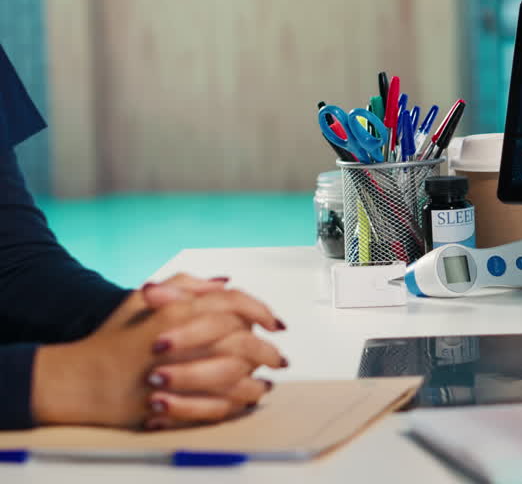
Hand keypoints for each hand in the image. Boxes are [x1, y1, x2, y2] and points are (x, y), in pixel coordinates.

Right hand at [31, 274, 286, 428]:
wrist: (80, 378)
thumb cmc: (113, 337)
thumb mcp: (142, 298)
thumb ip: (186, 285)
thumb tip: (226, 281)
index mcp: (178, 311)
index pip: (235, 303)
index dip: (261, 311)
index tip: (274, 323)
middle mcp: (183, 340)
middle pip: (244, 342)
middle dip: (267, 352)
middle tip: (277, 358)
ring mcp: (180, 374)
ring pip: (238, 376)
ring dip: (257, 380)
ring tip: (265, 382)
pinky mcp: (177, 404)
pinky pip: (221, 405)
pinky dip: (239, 403)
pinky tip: (246, 400)